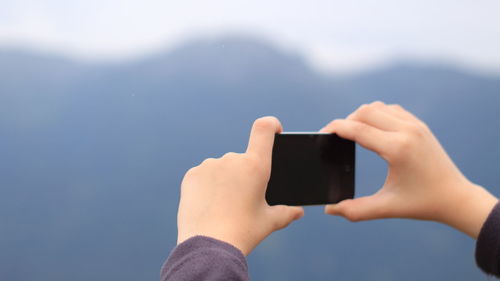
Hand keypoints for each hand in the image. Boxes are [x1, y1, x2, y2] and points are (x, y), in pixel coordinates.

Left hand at [177, 116, 303, 254]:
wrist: (208, 246)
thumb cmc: (243, 232)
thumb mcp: (269, 222)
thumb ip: (287, 213)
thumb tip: (298, 211)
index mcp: (255, 165)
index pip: (264, 128)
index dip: (271, 125)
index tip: (275, 130)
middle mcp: (232, 159)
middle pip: (243, 159)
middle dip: (244, 175)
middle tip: (242, 200)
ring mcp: (209, 166)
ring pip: (222, 168)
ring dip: (225, 180)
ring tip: (223, 207)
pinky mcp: (192, 175)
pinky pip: (203, 176)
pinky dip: (207, 186)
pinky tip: (208, 205)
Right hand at [321, 101, 496, 237]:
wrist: (455, 197)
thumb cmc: (421, 203)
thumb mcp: (386, 207)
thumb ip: (355, 210)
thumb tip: (329, 210)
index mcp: (397, 149)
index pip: (357, 128)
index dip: (334, 129)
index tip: (321, 134)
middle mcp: (407, 131)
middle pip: (365, 111)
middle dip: (345, 121)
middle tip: (336, 137)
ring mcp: (415, 125)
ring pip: (377, 107)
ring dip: (361, 116)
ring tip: (352, 133)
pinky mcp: (420, 125)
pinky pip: (391, 109)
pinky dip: (376, 115)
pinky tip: (371, 130)